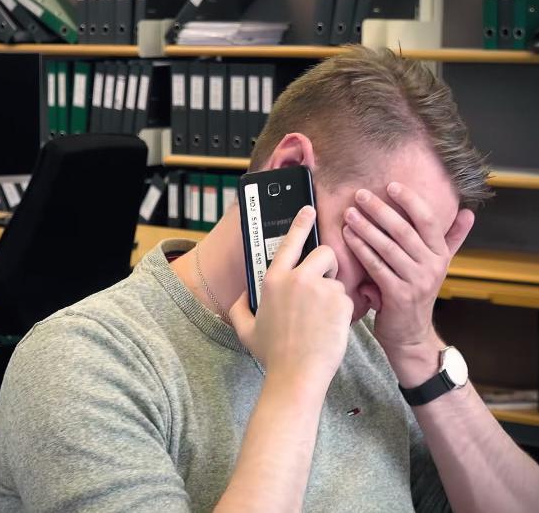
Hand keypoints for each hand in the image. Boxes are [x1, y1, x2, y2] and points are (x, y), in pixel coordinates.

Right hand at [230, 206, 353, 386]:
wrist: (296, 376)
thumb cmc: (272, 355)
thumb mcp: (246, 330)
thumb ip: (240, 307)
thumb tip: (241, 295)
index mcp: (274, 280)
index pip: (289, 241)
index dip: (301, 222)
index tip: (309, 209)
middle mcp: (297, 278)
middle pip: (324, 253)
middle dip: (327, 265)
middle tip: (323, 285)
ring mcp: (320, 289)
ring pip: (336, 280)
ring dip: (333, 295)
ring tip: (321, 319)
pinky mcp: (340, 302)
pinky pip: (346, 298)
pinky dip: (341, 312)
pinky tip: (329, 328)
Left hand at [342, 183, 474, 352]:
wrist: (410, 335)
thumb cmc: (417, 294)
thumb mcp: (437, 266)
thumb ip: (451, 239)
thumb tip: (469, 213)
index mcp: (440, 254)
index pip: (428, 220)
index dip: (410, 200)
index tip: (391, 185)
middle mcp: (431, 266)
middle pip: (404, 230)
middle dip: (380, 210)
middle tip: (360, 195)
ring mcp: (416, 281)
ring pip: (388, 247)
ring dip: (366, 227)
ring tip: (350, 213)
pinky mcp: (398, 295)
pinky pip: (376, 266)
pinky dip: (361, 250)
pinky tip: (348, 237)